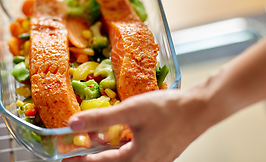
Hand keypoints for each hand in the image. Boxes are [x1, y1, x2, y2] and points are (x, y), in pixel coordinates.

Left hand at [63, 89, 210, 161]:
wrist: (200, 108)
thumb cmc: (168, 110)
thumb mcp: (131, 111)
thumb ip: (101, 118)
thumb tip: (74, 124)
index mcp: (136, 159)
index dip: (81, 161)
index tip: (65, 159)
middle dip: (93, 158)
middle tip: (76, 153)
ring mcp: (155, 158)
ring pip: (124, 159)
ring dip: (107, 153)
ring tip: (94, 144)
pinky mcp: (161, 151)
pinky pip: (135, 153)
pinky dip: (122, 148)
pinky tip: (119, 137)